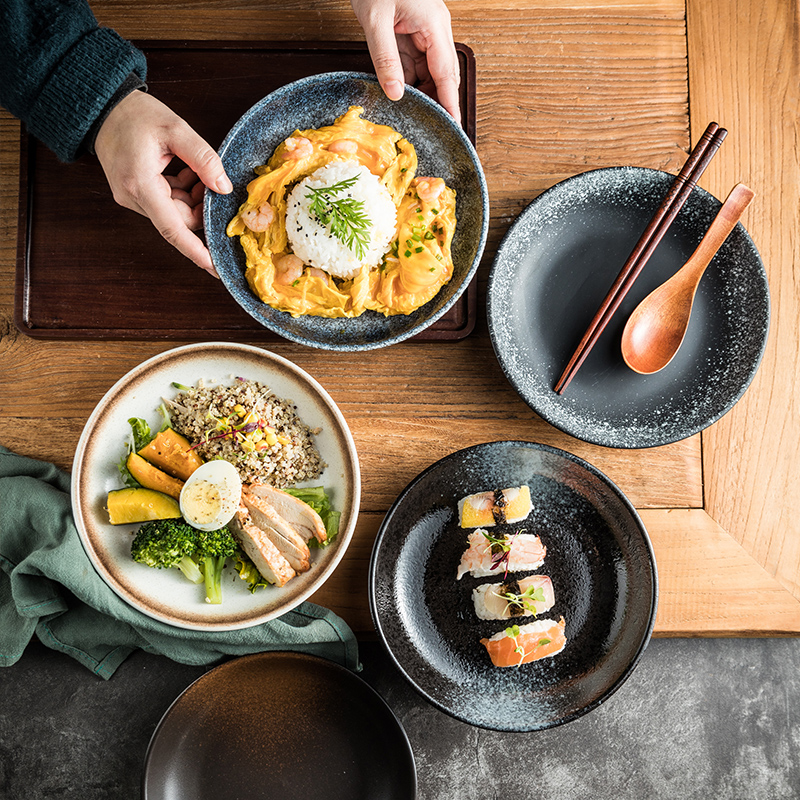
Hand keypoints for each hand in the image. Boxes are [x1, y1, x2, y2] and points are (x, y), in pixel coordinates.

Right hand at [94, 91, 231, 276]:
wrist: (104, 108)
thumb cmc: (135, 115)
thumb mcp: (175, 129)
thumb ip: (203, 158)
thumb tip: (224, 187)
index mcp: (140, 185)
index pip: (173, 230)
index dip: (197, 252)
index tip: (216, 268)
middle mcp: (134, 198)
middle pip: (181, 220)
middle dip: (202, 207)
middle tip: (212, 181)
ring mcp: (133, 198)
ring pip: (176, 212)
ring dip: (193, 197)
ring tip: (196, 171)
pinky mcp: (136, 195)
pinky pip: (167, 203)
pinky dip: (183, 192)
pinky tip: (186, 172)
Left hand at [351, 0, 460, 123]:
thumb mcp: (375, 21)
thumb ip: (385, 58)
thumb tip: (395, 92)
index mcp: (434, 25)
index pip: (446, 74)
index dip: (450, 103)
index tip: (453, 125)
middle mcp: (435, 30)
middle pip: (442, 76)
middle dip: (437, 101)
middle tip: (430, 128)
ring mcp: (426, 31)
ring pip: (429, 72)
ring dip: (420, 92)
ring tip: (412, 115)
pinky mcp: (414, 33)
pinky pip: (415, 63)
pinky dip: (408, 80)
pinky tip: (400, 93)